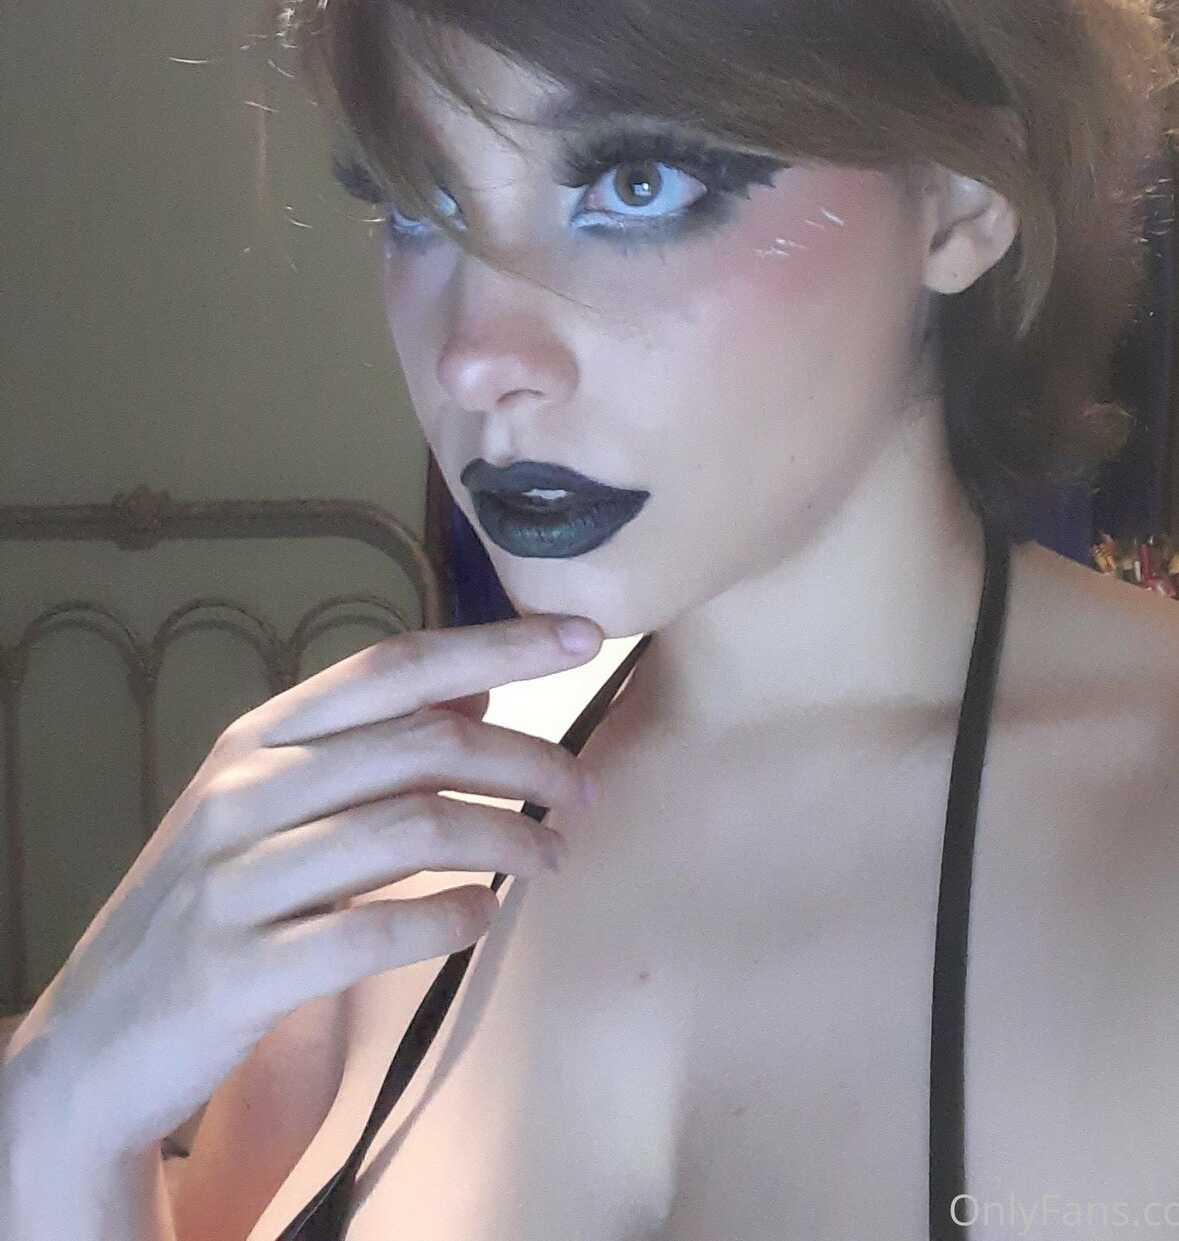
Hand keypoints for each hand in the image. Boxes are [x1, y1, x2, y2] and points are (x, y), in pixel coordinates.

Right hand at [0, 611, 602, 1165]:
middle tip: (585, 791)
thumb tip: (479, 689)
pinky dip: (444, 920)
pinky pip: (371, 932)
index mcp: (258, 739)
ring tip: (552, 856)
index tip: (583, 635)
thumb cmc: (210, 905)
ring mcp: (235, 880)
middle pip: (421, 744)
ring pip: (410, 829)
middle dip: (525, 759)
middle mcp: (244, 792)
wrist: (93, 1041)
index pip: (392, 666)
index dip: (494, 645)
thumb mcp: (272, 807)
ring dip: (505, 838)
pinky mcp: (239, 971)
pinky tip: (481, 918)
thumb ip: (370, 747)